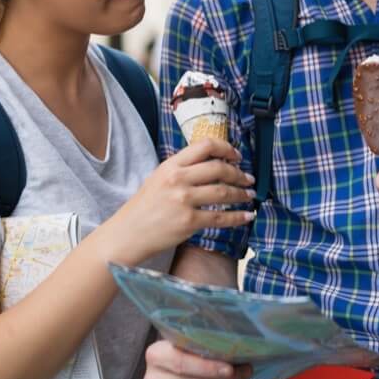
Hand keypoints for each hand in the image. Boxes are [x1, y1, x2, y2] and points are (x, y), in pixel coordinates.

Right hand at [102, 138, 254, 263]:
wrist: (129, 233)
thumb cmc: (145, 206)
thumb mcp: (159, 177)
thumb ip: (183, 169)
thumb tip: (214, 163)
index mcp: (171, 164)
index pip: (205, 146)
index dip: (227, 148)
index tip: (237, 156)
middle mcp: (178, 179)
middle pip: (219, 168)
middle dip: (239, 174)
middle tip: (249, 179)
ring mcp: (184, 200)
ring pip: (224, 192)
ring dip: (242, 194)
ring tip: (249, 195)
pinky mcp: (189, 222)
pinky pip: (221, 217)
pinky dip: (238, 217)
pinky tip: (247, 216)